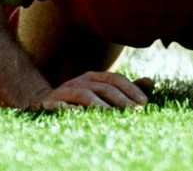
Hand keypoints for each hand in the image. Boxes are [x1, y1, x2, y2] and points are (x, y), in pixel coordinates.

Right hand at [26, 72, 154, 112]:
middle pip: (104, 88)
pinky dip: (70, 109)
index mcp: (94, 77)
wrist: (41, 101)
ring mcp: (65, 91)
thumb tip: (150, 83)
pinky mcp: (51, 104)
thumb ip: (125, 89)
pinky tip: (80, 115)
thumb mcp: (101, 92)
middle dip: (121, 100)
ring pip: (85, 95)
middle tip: (135, 113)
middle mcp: (80, 81)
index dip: (130, 90)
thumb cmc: (79, 100)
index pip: (115, 80)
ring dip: (101, 105)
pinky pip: (61, 106)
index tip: (144, 103)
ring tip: (114, 115)